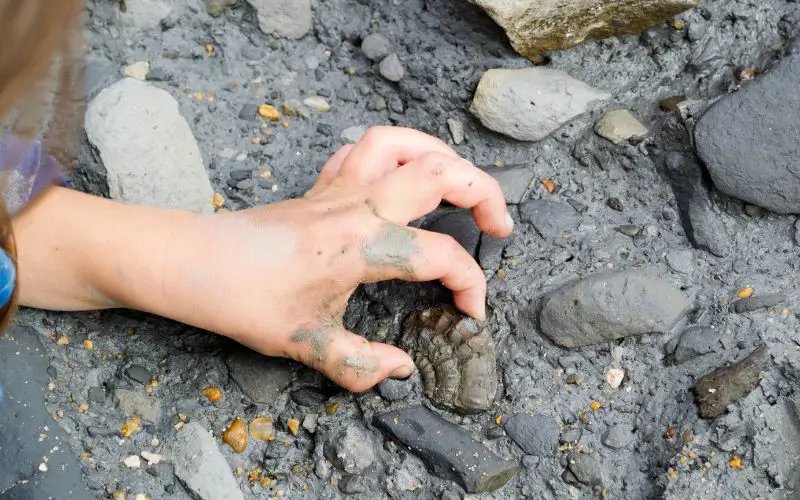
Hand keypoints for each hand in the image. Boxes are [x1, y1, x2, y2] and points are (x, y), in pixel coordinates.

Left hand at [176, 127, 512, 390]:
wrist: (191, 263)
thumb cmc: (243, 299)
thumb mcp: (307, 344)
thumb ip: (362, 364)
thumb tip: (401, 371)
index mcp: (365, 246)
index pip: (442, 256)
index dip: (470, 286)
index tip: (471, 313)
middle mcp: (359, 206)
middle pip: (442, 173)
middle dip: (486, 195)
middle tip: (500, 226)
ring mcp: (339, 188)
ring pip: (403, 143)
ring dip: (443, 154)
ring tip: (463, 181)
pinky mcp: (320, 185)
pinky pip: (364, 148)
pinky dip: (395, 151)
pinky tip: (401, 174)